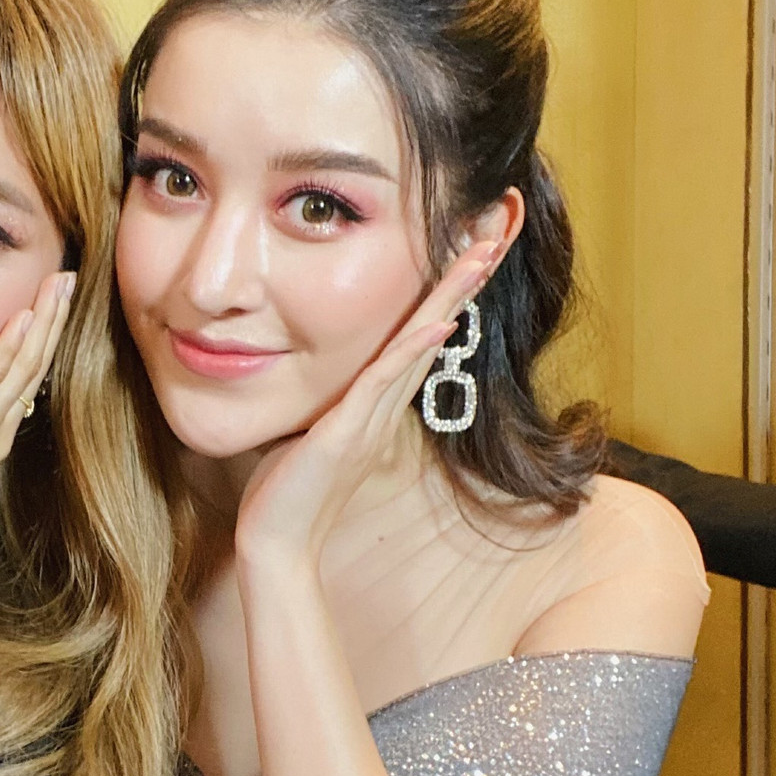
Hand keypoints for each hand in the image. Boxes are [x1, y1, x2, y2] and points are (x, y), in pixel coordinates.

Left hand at [0, 269, 74, 581]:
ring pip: (25, 365)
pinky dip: (13, 345)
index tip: (48, 304)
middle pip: (35, 366)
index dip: (39, 339)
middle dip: (54, 320)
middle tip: (68, 280)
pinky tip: (27, 316)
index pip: (22, 379)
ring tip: (61, 284)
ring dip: (45, 321)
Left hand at [234, 243, 499, 572]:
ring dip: (451, 297)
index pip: (416, 336)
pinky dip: (410, 351)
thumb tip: (314, 374)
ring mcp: (369, 420)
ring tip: (482, 253)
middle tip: (499, 229)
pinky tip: (436, 321)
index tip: (469, 246)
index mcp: (375, 404)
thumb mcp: (306, 431)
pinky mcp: (346, 435)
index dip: (444, 291)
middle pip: (433, 329)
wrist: (277, 545)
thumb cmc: (284, 492)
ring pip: (418, 346)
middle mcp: (382, 407)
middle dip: (464, 278)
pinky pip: (383, 384)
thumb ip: (322, 402)